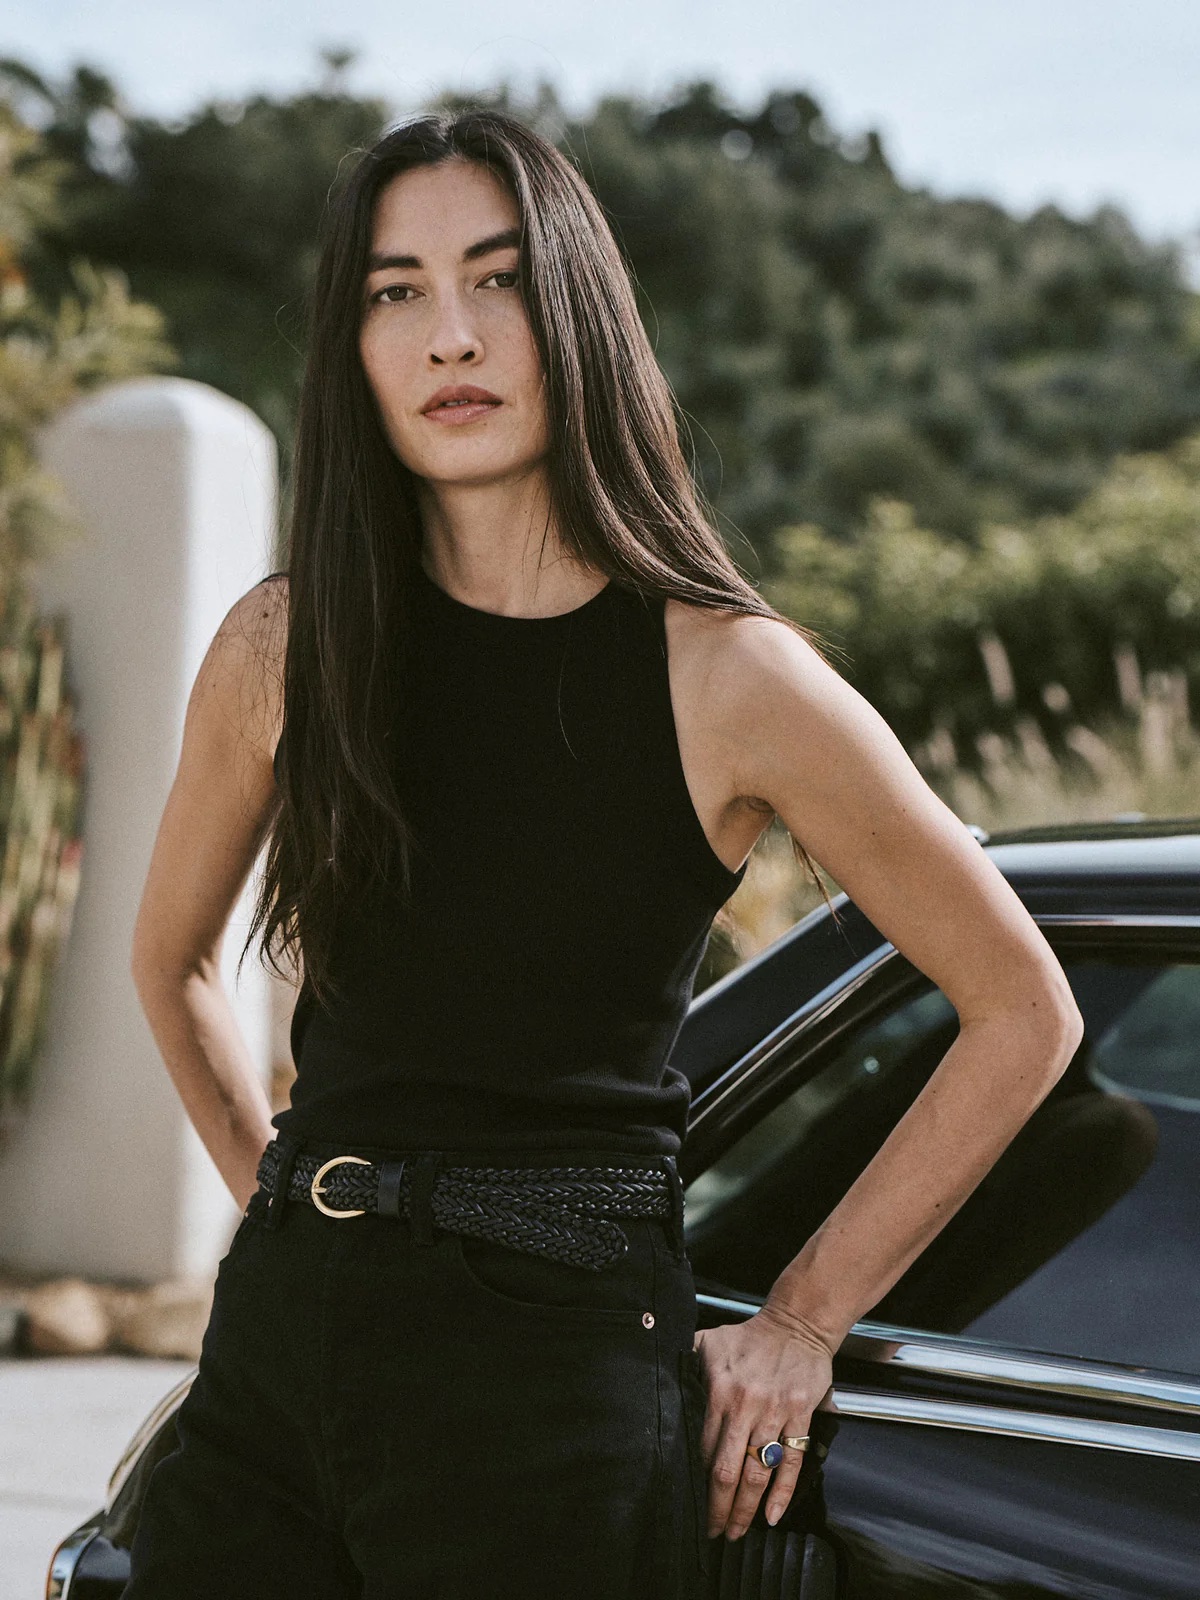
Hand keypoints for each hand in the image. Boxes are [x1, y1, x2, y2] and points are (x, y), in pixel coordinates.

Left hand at [693, 1304, 834, 1540]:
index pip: (702, 1446)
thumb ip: (685, 1364)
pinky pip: (791, 1462)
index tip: (690, 1503)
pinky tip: (772, 1517)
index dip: (695, 1480)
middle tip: (712, 1532)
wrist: (798, 1323)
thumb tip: (658, 1384)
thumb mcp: (708, 1341)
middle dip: (717, 1507)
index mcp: (719, 1389)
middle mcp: (745, 1404)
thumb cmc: (750, 1336)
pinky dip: (782, 1493)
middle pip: (726, 1469)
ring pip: (757, 1471)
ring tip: (737, 1532)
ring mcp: (775, 1411)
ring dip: (745, 1508)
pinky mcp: (801, 1415)